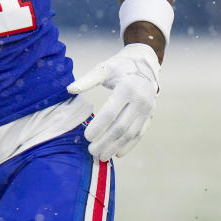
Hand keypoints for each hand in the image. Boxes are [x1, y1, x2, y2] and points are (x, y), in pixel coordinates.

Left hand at [67, 43, 160, 160]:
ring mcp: (148, 110)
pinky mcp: (150, 115)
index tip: (86, 137)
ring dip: (117, 147)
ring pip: (131, 134)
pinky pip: (140, 134)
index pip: (111, 113)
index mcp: (127, 89)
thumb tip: (69, 89)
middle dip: (106, 141)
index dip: (98, 126)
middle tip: (91, 151)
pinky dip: (130, 145)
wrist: (146, 63)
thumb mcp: (103, 68)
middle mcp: (140, 101)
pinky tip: (118, 153)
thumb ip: (87, 80)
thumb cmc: (119, 66)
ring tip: (102, 156)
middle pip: (121, 127)